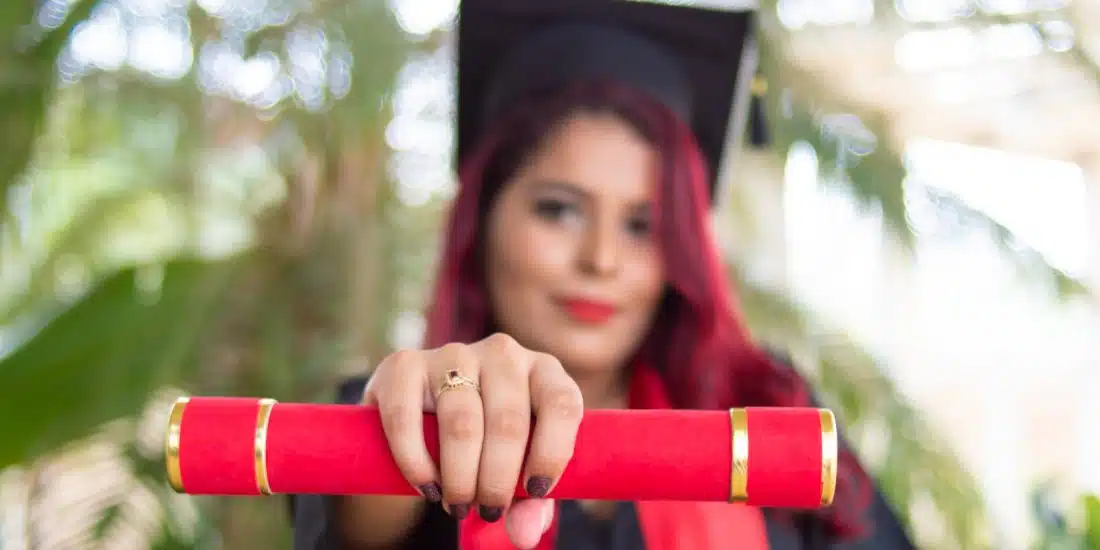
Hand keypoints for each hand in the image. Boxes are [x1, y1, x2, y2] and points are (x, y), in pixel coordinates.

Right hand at [361, 333, 583, 548]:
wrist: (425, 415)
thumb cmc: (490, 445)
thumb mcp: (519, 470)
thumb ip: (530, 503)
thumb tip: (524, 535)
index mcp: (544, 371)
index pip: (562, 404)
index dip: (552, 453)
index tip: (535, 492)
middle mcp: (503, 354)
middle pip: (508, 423)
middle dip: (497, 481)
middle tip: (488, 511)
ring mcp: (453, 353)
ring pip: (461, 423)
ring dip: (460, 477)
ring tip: (457, 505)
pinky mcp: (405, 364)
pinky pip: (406, 417)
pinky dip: (416, 462)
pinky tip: (427, 487)